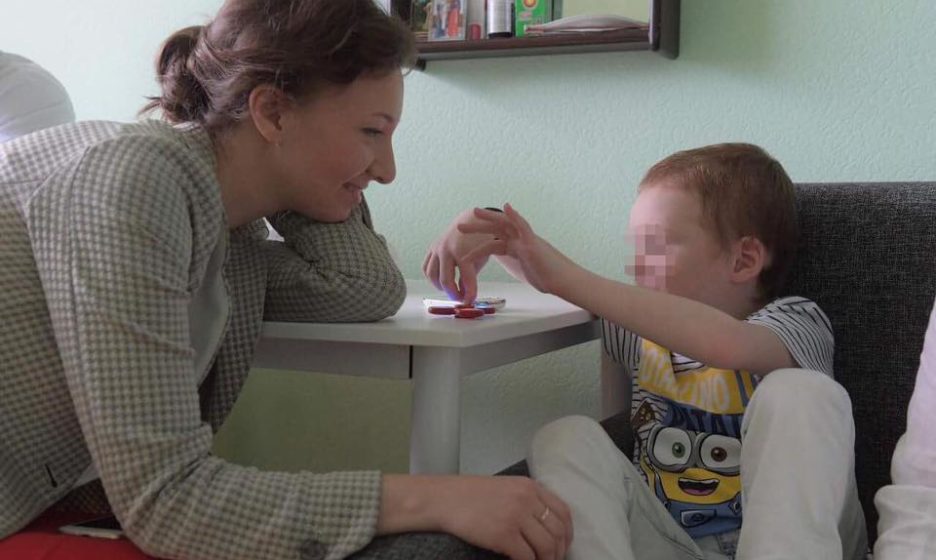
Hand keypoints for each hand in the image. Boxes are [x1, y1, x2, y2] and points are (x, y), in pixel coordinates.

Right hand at [423, 208, 496, 302]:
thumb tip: (463, 295)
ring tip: (451, 291)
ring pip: (431, 275)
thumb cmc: (479, 241)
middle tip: (460, 300)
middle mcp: (446, 249)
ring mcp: (436, 248)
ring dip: (440, 287)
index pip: (466, 278)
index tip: (471, 302)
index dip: (469, 293)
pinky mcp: (432, 248)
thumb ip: (471, 277)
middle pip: (445, 280)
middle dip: (453, 293)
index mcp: (463, 251)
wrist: (470, 220)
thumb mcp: (480, 259)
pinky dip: (431, 277)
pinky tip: (441, 281)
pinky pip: (426, 267)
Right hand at [439, 476, 572, 559]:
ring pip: (546, 547)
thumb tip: (545, 526)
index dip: (568, 533)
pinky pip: (527, 557)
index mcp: (529, 487)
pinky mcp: (503, 535)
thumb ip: (527, 500)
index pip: (563, 512)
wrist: (444, 499)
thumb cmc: (471, 495)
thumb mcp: (506, 487)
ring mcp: (516, 517)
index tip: (564, 545)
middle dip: (559, 551)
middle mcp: (527, 499)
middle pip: (558, 531)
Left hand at [458, 204, 579, 296]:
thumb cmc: (547, 276)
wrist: (563, 281)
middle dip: (478, 226)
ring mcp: (526, 240)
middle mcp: (520, 240)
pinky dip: (516, 216)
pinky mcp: (533, 244)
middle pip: (496, 228)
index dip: (480, 235)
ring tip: (474, 212)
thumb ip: (511, 261)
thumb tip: (500, 261)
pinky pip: (524, 227)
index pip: (495, 238)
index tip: (465, 234)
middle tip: (460, 225)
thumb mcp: (523, 268)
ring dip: (489, 218)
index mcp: (517, 246)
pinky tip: (507, 207)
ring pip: (506, 225)